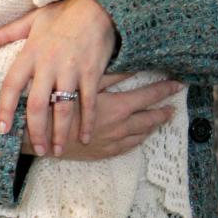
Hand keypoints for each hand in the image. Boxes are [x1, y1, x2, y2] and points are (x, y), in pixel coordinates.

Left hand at [0, 0, 115, 152]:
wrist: (97, 6)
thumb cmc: (62, 14)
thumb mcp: (32, 19)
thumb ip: (6, 32)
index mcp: (31, 52)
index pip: (11, 84)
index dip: (4, 108)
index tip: (2, 129)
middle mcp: (49, 64)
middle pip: (36, 105)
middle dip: (35, 131)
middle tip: (37, 148)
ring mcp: (71, 70)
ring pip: (62, 109)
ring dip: (59, 133)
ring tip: (56, 150)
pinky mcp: (91, 73)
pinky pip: (89, 103)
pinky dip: (88, 122)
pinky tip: (85, 138)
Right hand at [19, 75, 182, 159]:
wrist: (38, 134)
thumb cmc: (58, 102)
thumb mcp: (84, 82)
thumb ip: (110, 75)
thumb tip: (131, 66)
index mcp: (117, 107)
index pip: (148, 96)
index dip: (164, 89)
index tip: (178, 83)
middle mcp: (120, 127)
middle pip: (149, 117)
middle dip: (164, 108)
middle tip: (176, 101)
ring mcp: (112, 141)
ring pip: (141, 134)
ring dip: (154, 124)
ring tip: (164, 117)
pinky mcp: (103, 152)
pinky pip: (129, 147)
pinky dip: (139, 139)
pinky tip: (142, 135)